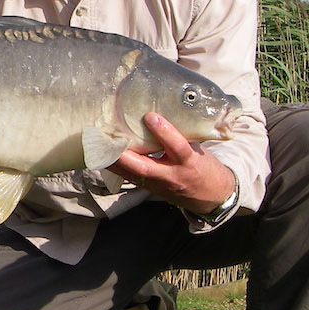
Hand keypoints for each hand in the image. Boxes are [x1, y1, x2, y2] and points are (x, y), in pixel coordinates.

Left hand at [108, 112, 235, 214]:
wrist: (211, 196)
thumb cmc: (205, 167)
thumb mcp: (199, 150)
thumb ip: (181, 136)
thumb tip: (161, 113)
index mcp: (189, 162)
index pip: (177, 147)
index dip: (164, 132)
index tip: (150, 116)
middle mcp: (172, 176)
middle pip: (145, 167)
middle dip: (125, 154)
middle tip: (109, 137)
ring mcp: (159, 185)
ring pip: (132, 174)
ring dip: (113, 161)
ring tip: (97, 145)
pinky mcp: (150, 189)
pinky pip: (130, 178)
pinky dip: (116, 166)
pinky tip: (102, 156)